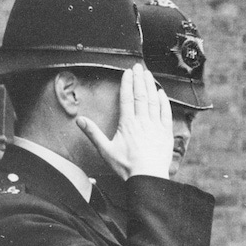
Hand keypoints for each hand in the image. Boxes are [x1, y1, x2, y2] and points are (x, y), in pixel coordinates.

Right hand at [76, 64, 172, 179]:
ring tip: (148, 74)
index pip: (127, 98)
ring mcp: (156, 127)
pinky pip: (166, 114)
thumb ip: (93, 134)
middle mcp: (142, 122)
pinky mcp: (166, 134)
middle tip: (139, 67)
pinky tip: (161, 93)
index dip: (127, 83)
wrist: (148, 179)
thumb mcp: (106, 151)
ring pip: (153, 102)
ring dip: (150, 86)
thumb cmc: (127, 167)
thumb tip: (79, 120)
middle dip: (139, 79)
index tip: (127, 72)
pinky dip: (164, 102)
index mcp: (128, 124)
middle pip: (141, 96)